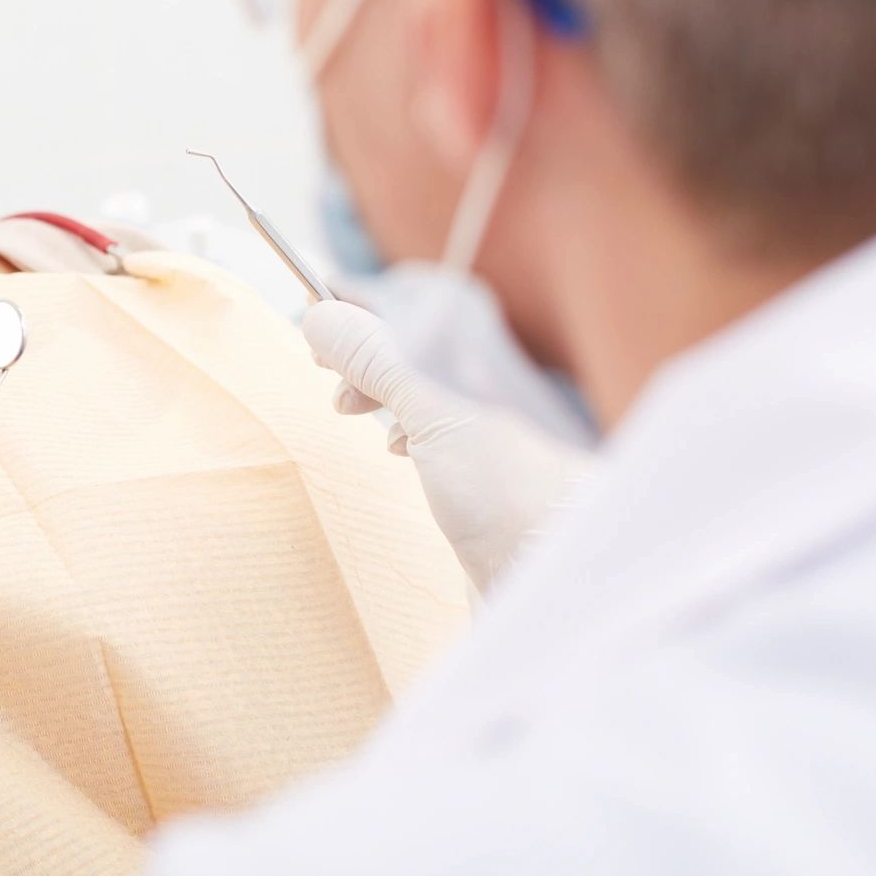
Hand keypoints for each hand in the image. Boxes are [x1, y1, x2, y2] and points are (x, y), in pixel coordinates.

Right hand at [301, 300, 592, 590]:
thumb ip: (379, 360)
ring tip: (349, 406)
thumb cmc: (511, 491)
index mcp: (481, 357)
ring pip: (419, 385)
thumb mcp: (434, 412)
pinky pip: (433, 427)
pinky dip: (404, 426)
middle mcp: (484, 384)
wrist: (561, 574)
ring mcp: (483, 428)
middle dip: (362, 347)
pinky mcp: (480, 473)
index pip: (412, 300)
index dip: (360, 300)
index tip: (315, 303)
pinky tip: (395, 449)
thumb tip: (321, 316)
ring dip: (378, 386)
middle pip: (411, 341)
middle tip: (320, 363)